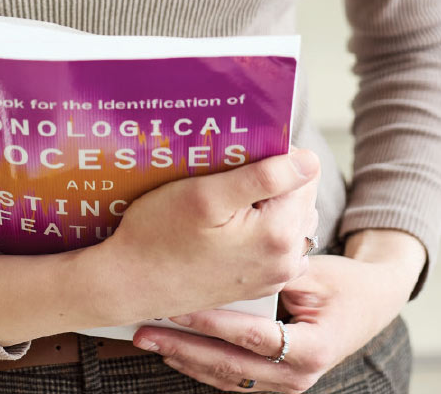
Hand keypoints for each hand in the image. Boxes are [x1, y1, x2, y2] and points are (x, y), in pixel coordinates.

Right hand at [96, 148, 319, 325]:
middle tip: (228, 179)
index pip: (304, 175)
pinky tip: (229, 224)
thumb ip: (266, 177)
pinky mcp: (258, 283)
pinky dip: (262, 228)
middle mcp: (285, 261)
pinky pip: (277, 243)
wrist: (130, 283)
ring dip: (269, 204)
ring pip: (291, 220)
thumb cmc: (160, 235)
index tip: (239, 158)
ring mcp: (272, 275)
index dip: (275, 157)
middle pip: (300, 199)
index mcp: (279, 235)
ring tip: (227, 201)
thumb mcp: (208, 194)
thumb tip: (310, 160)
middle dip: (274, 182)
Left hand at [131, 240, 422, 391]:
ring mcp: (284, 384)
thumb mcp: (315, 273)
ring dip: (186, 358)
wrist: (371, 304)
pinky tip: (174, 350)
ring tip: (149, 339)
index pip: (251, 337)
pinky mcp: (273, 381)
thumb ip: (277, 268)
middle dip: (184, 348)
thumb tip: (236, 246)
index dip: (212, 322)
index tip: (176, 306)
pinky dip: (201, 364)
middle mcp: (296, 377)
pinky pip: (232, 377)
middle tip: (145, 331)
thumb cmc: (344, 283)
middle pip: (230, 366)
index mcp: (310, 350)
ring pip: (226, 377)